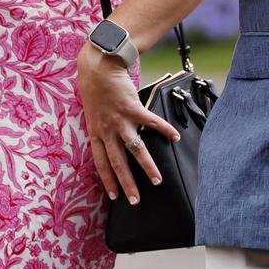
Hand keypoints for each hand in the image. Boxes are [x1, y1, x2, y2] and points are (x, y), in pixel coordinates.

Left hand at [77, 42, 179, 203]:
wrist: (99, 67)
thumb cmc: (96, 89)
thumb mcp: (93, 113)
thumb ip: (102, 128)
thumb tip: (111, 140)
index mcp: (96, 133)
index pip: (101, 163)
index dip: (108, 180)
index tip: (114, 196)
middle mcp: (108, 130)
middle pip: (118, 162)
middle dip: (128, 184)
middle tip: (136, 201)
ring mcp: (121, 120)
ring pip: (135, 149)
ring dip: (147, 166)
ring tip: (157, 180)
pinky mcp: (134, 108)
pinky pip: (152, 123)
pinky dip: (165, 130)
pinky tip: (175, 137)